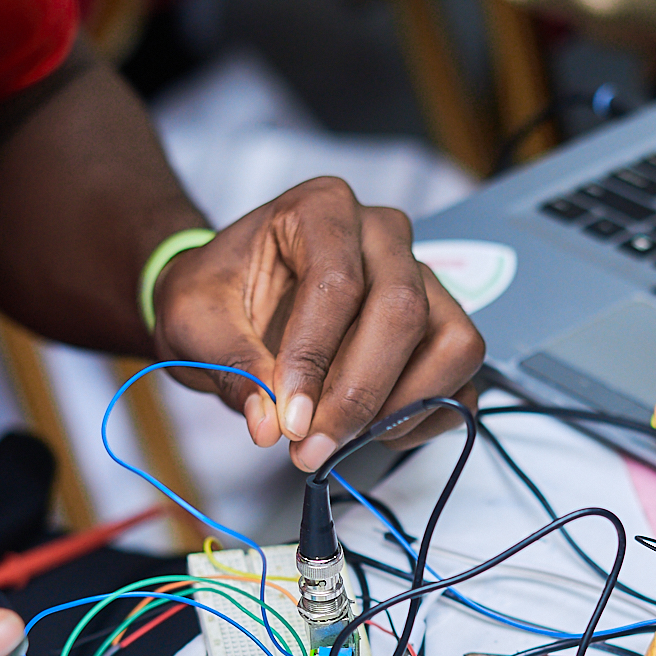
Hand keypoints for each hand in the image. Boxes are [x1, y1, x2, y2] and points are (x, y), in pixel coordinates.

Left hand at [151, 177, 486, 470]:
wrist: (231, 298)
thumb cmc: (218, 295)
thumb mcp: (194, 322)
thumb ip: (232, 367)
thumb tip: (270, 422)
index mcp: (322, 209)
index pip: (337, 283)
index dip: (315, 360)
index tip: (290, 419)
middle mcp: (383, 235)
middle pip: (404, 311)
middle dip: (360, 393)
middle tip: (312, 446)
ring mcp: (422, 281)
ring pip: (453, 344)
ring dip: (402, 407)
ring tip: (342, 437)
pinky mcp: (440, 329)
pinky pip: (462, 380)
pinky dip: (426, 418)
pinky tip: (372, 433)